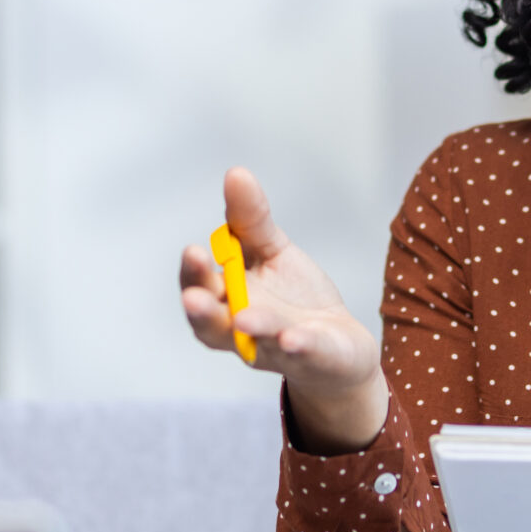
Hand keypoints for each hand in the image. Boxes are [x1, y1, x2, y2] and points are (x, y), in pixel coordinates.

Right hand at [179, 166, 387, 451]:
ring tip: (245, 318)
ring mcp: (275, 348)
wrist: (337, 341)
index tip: (193, 251)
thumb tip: (235, 172)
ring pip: (257, 341)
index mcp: (226, 300)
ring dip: (251, 328)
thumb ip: (251, 219)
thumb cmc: (293, 297)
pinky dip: (298, 347)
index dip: (193, 273)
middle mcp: (242, 330)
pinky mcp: (313, 359)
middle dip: (202, 310)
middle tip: (194, 296)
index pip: (199, 287)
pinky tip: (293, 338)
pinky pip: (304, 354)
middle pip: (213, 324)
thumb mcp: (272, 250)